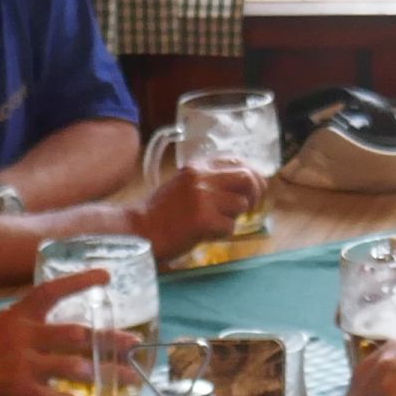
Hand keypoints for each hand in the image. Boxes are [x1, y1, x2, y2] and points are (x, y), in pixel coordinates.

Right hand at [0, 269, 133, 395]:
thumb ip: (24, 327)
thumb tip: (53, 330)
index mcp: (16, 315)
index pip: (51, 290)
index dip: (80, 281)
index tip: (106, 277)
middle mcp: (23, 336)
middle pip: (76, 335)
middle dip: (109, 339)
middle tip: (133, 342)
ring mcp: (22, 365)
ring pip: (75, 368)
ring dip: (106, 373)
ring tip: (130, 378)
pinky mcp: (21, 392)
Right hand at [134, 162, 263, 264]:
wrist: (140, 231)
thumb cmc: (161, 212)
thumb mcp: (184, 184)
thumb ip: (209, 181)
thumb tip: (244, 184)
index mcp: (197, 166)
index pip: (236, 161)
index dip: (251, 175)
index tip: (253, 189)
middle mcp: (201, 177)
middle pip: (246, 177)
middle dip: (256, 193)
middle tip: (251, 207)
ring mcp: (203, 198)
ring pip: (240, 205)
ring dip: (233, 218)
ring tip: (214, 223)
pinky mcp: (204, 220)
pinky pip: (230, 227)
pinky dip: (222, 234)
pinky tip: (205, 234)